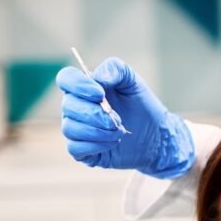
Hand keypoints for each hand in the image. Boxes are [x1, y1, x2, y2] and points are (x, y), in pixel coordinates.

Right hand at [55, 57, 193, 177]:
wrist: (155, 135)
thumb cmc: (140, 105)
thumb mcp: (132, 81)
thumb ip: (115, 69)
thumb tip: (98, 77)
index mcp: (84, 87)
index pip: (66, 78)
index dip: (78, 85)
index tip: (100, 94)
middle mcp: (75, 107)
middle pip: (68, 106)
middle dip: (95, 113)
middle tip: (118, 119)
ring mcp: (77, 129)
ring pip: (70, 128)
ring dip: (98, 131)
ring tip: (120, 131)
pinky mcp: (82, 151)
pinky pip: (75, 148)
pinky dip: (96, 145)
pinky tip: (114, 142)